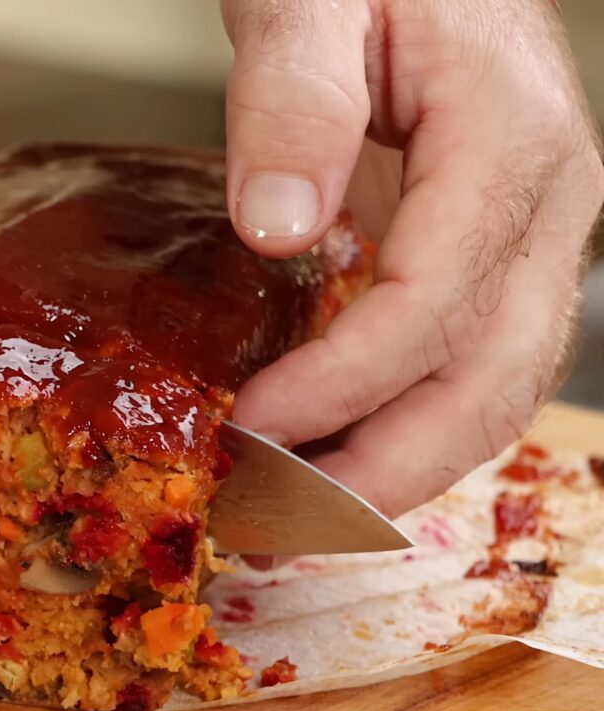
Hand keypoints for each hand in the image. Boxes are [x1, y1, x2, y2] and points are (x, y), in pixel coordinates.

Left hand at [221, 0, 603, 515]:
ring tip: (292, 516)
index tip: (252, 427)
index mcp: (511, 140)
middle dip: (383, 469)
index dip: (344, 383)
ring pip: (494, 390)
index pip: (436, 302)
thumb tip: (280, 228)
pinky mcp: (495, 253)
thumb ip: (292, 102)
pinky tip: (330, 456)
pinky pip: (471, 364)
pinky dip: (407, 426)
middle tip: (272, 520)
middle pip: (490, 379)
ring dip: (397, 469)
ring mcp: (532, 234)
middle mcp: (546, 202)